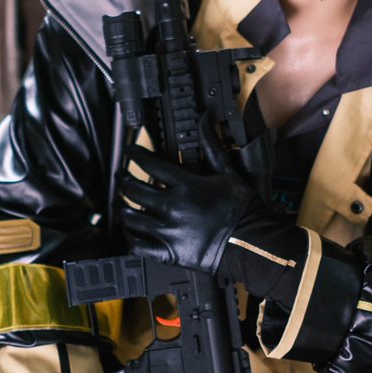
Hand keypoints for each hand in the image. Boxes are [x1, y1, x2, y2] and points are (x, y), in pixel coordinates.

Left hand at [117, 120, 263, 274]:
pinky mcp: (169, 251)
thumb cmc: (241, 208)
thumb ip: (211, 145)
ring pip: (131, 217)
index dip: (135, 154)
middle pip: (134, 190)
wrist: (251, 241)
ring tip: (120, 204)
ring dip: (122, 208)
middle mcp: (172, 206)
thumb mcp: (228, 172)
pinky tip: (131, 232)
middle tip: (122, 175)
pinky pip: (139, 246)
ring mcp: (168, 230)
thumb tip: (205, 120)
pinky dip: (131, 238)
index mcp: (185, 185)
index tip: (130, 151)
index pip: (150, 164)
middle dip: (123, 179)